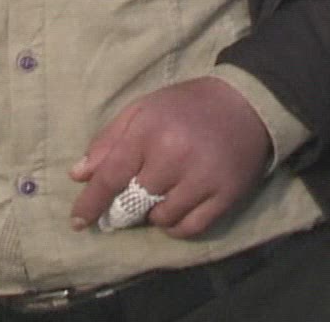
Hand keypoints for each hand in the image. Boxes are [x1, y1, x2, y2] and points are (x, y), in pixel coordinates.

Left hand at [68, 77, 273, 237]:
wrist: (251, 102)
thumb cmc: (189, 105)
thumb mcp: (144, 109)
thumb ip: (109, 140)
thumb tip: (78, 176)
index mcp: (151, 131)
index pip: (110, 177)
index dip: (90, 203)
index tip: (78, 222)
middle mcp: (176, 156)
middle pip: (134, 203)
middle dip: (125, 208)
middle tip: (129, 204)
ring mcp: (204, 178)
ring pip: (162, 219)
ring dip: (155, 214)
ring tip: (162, 197)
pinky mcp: (227, 194)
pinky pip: (190, 228)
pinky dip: (177, 226)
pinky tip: (178, 211)